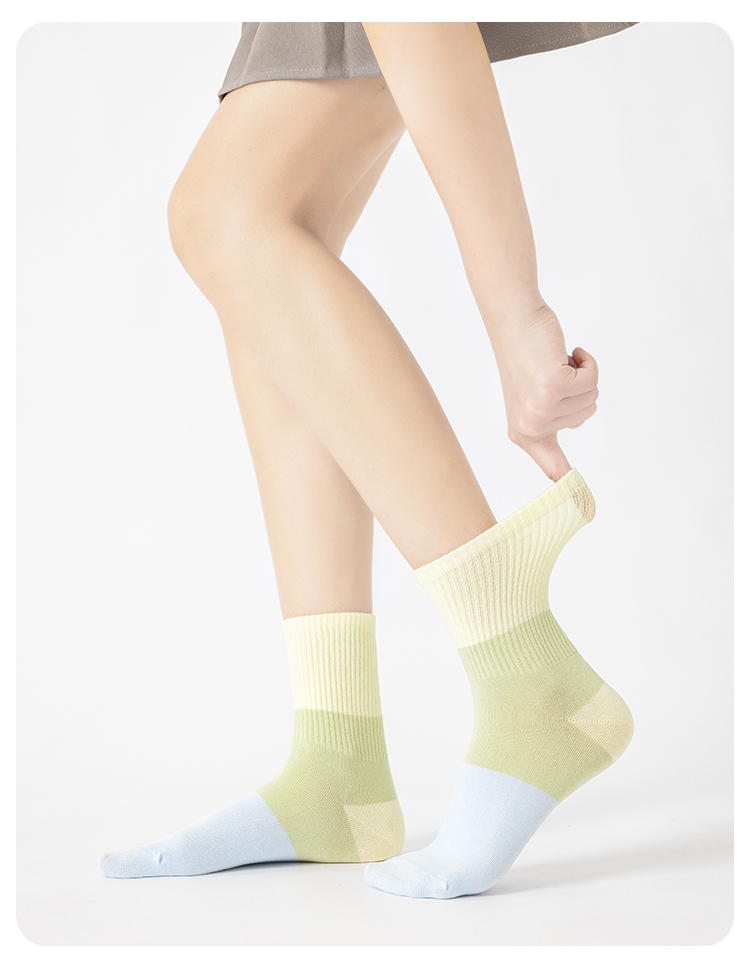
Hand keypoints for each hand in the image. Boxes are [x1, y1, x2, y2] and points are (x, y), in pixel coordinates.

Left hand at [492, 304, 598, 480]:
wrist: (515, 322)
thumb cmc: (527, 358)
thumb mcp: (533, 400)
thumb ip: (548, 429)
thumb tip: (560, 474)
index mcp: (525, 433)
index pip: (552, 467)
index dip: (569, 486)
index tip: (583, 507)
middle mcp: (530, 426)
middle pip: (588, 414)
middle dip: (579, 388)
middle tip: (552, 373)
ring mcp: (541, 407)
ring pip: (591, 395)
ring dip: (581, 373)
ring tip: (555, 362)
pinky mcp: (553, 386)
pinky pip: (591, 379)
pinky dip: (587, 361)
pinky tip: (567, 352)